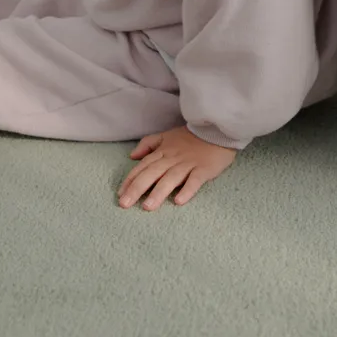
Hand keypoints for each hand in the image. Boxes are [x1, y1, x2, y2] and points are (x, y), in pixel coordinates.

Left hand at [117, 126, 236, 209]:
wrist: (216, 129)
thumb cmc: (191, 137)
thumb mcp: (167, 135)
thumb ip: (149, 144)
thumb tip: (132, 156)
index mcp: (163, 151)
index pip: (143, 166)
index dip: (131, 180)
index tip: (120, 195)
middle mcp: (173, 158)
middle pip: (152, 173)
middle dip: (137, 188)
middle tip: (125, 204)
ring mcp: (188, 164)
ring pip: (171, 178)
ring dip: (159, 192)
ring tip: (148, 207)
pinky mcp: (204, 169)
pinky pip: (195, 180)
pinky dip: (187, 190)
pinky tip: (179, 201)